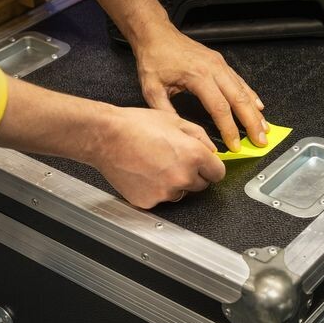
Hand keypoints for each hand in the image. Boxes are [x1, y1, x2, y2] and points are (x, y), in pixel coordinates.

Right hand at [86, 105, 225, 208]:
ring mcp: (165, 192)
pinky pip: (161, 198)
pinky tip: (145, 173)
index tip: (205, 166)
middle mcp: (183, 177)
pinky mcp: (149, 201)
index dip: (211, 167)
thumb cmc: (135, 125)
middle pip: (201, 186)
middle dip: (193, 175)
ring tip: (156, 165)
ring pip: (181, 193)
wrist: (105, 137)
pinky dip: (156, 189)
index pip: (218, 173)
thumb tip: (211, 150)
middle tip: (174, 160)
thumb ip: (200, 137)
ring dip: (175, 183)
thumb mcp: (174, 121)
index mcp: (194, 156)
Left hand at [134, 25, 267, 151]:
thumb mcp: (152, 89)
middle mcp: (214, 69)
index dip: (229, 129)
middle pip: (239, 100)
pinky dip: (251, 95)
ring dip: (255, 111)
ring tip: (264, 128)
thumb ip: (167, 112)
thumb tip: (182, 133)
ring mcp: (220, 64)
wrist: (156, 34)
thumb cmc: (154, 59)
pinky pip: (240, 81)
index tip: (235, 145)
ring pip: (243, 91)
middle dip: (252, 123)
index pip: (220, 109)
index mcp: (198, 77)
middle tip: (261, 141)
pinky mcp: (220, 62)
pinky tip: (258, 106)